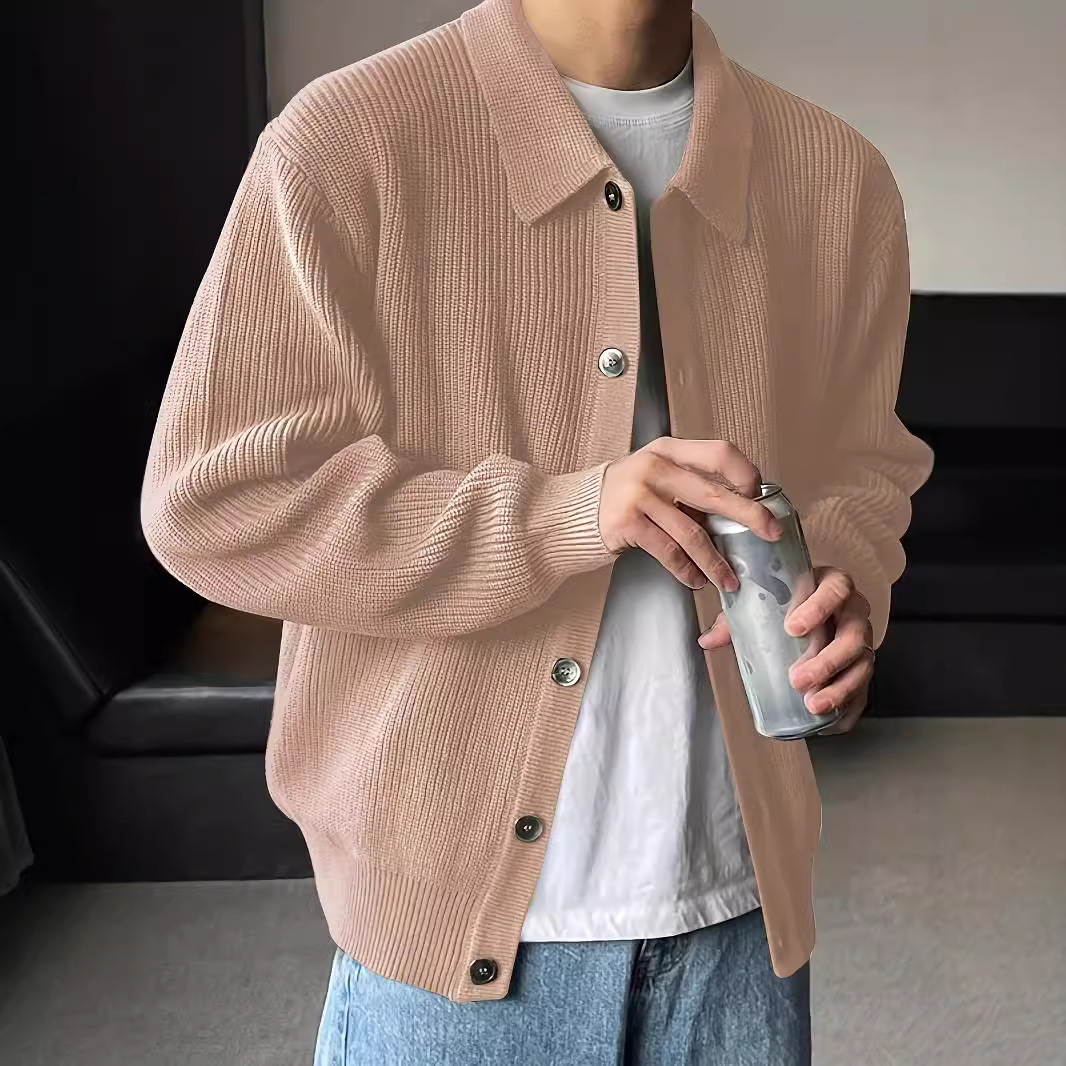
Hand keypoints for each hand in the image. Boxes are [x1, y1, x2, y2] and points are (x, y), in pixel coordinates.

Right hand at [598, 438, 781, 590]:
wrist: (571, 512)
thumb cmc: (621, 496)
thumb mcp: (655, 475)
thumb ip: (689, 484)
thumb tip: (737, 510)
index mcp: (668, 450)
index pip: (719, 452)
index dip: (745, 474)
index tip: (760, 495)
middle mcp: (655, 467)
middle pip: (713, 493)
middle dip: (748, 516)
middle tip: (770, 533)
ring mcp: (639, 495)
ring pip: (692, 532)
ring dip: (715, 560)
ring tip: (729, 579)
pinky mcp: (627, 524)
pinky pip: (668, 552)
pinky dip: (687, 570)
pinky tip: (696, 581)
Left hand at [698, 566, 873, 733]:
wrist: (814, 610)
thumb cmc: (787, 604)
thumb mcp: (762, 603)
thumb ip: (736, 619)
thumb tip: (707, 640)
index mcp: (831, 585)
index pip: (835, 589)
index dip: (818, 607)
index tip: (792, 628)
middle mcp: (854, 612)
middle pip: (853, 634)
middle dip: (827, 660)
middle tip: (797, 679)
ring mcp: (863, 640)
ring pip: (862, 664)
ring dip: (839, 687)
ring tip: (812, 704)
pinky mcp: (862, 666)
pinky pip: (864, 689)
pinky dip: (850, 707)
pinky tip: (833, 722)